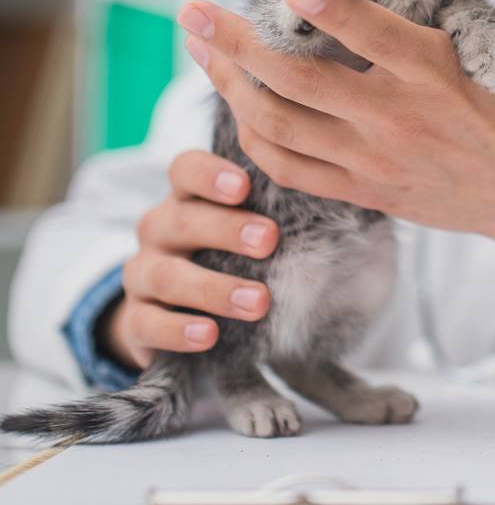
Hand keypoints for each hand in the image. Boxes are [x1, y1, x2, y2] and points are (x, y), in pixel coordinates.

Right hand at [103, 150, 279, 369]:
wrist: (174, 311)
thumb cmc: (229, 254)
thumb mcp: (246, 227)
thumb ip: (280, 213)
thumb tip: (348, 203)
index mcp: (187, 197)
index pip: (185, 169)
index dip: (210, 174)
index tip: (244, 186)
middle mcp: (159, 229)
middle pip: (182, 220)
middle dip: (226, 229)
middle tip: (269, 241)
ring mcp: (142, 274)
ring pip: (167, 275)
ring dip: (214, 288)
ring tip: (259, 302)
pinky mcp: (135, 320)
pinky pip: (147, 324)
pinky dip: (178, 330)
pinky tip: (209, 335)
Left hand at [176, 0, 494, 244]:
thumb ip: (443, 12)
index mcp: (434, 71)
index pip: (369, 33)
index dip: (326, 6)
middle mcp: (397, 116)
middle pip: (297, 80)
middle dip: (235, 43)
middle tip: (194, 12)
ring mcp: (377, 160)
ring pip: (281, 125)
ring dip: (231, 87)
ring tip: (203, 55)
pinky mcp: (369, 191)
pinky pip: (293, 169)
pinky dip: (257, 138)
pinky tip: (240, 110)